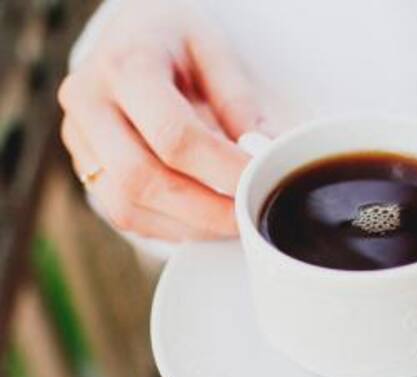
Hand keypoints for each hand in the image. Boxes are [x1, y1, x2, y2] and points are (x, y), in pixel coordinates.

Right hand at [58, 0, 263, 239]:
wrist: (130, 35)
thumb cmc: (177, 43)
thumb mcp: (214, 51)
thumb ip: (238, 103)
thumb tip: (265, 155)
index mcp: (126, 65)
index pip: (173, 135)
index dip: (221, 170)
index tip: (259, 183)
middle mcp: (89, 101)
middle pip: (141, 178)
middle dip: (205, 210)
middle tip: (248, 217)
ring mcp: (78, 136)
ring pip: (126, 205)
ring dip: (187, 225)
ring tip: (231, 222)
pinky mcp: (83, 163)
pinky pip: (122, 213)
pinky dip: (168, 227)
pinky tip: (203, 220)